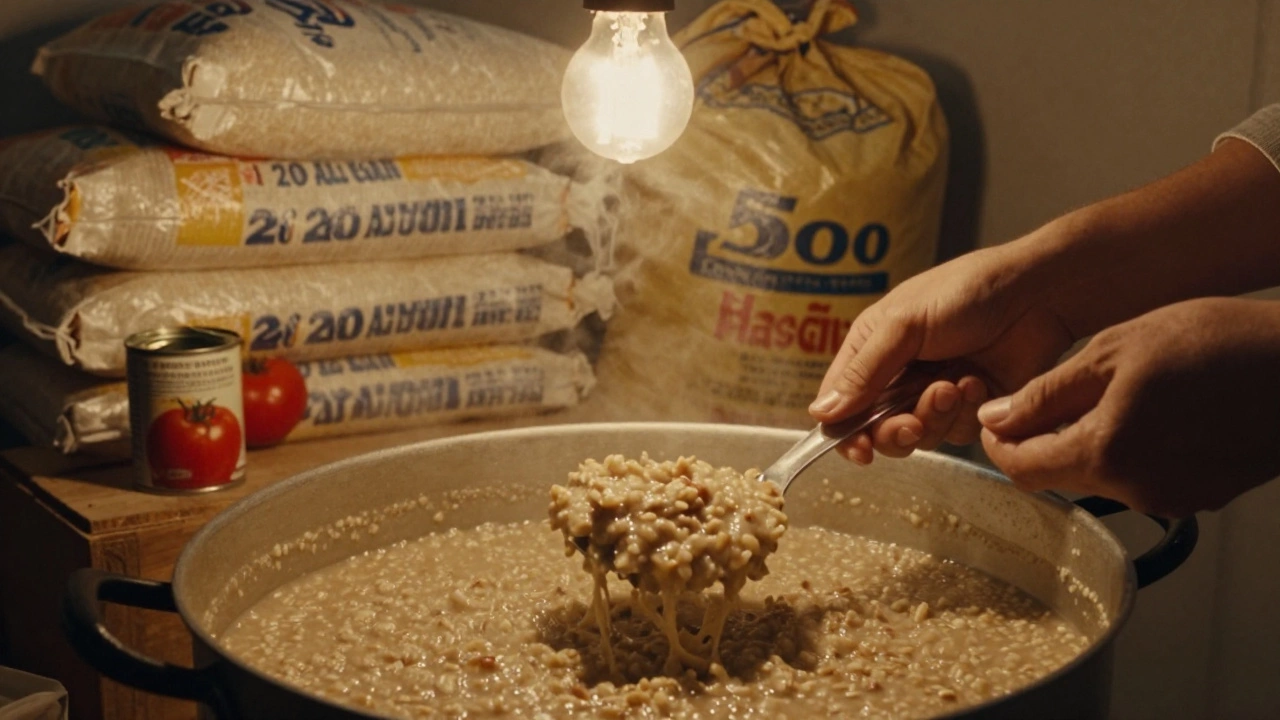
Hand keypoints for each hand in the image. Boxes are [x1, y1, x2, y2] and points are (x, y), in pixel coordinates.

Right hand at [809, 236, 1076, 463]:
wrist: (1037, 293)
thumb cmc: (966, 292)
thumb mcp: (904, 324)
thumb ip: (864, 372)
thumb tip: (820, 415)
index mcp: (871, 349)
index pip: (841, 403)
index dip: (845, 432)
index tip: (860, 451)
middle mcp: (898, 375)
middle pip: (878, 429)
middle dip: (896, 431)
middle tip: (915, 422)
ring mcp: (934, 393)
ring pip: (921, 436)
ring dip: (937, 416)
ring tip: (957, 384)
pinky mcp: (971, 407)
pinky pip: (957, 433)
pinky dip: (967, 413)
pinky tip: (980, 382)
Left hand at [980, 297, 1279, 516]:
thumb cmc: (1216, 342)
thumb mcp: (1114, 349)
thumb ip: (1047, 393)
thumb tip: (993, 419)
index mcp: (1106, 453)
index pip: (1022, 469)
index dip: (999, 445)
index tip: (995, 419)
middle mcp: (1136, 490)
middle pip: (1060, 475)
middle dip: (1041, 441)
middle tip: (1045, 398)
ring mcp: (1172, 498)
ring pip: (1102, 476)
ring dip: (1088, 443)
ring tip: (1110, 391)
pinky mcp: (1203, 496)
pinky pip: (1143, 479)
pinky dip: (1130, 451)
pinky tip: (1151, 410)